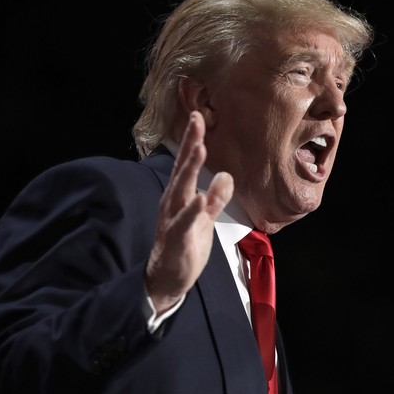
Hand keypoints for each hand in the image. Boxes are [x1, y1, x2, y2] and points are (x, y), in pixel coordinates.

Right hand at [145, 111, 233, 312]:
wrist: (168, 278)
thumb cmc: (185, 244)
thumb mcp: (205, 218)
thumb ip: (215, 197)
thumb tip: (225, 176)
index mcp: (180, 195)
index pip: (187, 163)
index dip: (193, 140)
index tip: (199, 115)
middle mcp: (173, 202)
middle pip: (182, 169)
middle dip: (190, 144)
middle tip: (197, 119)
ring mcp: (174, 219)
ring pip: (182, 190)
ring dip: (190, 169)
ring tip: (200, 149)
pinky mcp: (177, 239)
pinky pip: (185, 223)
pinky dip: (193, 211)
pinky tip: (200, 199)